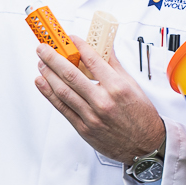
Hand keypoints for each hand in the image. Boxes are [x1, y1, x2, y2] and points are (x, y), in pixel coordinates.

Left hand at [33, 41, 167, 163]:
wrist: (145, 146)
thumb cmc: (141, 117)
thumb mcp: (133, 86)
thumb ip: (115, 66)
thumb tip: (105, 48)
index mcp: (117, 88)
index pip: (93, 60)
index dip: (78, 47)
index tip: (70, 38)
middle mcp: (103, 101)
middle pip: (71, 75)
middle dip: (54, 59)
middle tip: (44, 49)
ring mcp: (91, 116)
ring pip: (63, 91)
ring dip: (48, 75)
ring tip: (41, 63)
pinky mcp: (83, 128)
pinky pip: (62, 108)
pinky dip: (49, 94)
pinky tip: (42, 83)